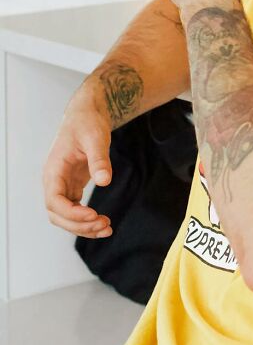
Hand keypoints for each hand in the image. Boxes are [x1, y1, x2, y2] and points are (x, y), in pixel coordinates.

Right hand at [43, 90, 113, 238]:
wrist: (87, 115)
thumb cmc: (87, 123)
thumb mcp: (95, 138)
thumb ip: (99, 159)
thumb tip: (104, 181)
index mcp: (54, 169)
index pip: (54, 200)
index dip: (71, 213)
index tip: (93, 215)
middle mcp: (54, 181)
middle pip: (57, 214)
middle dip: (78, 225)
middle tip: (104, 224)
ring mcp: (62, 186)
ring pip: (65, 217)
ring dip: (83, 227)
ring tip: (107, 228)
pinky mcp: (72, 187)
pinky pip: (74, 211)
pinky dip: (87, 221)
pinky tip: (103, 224)